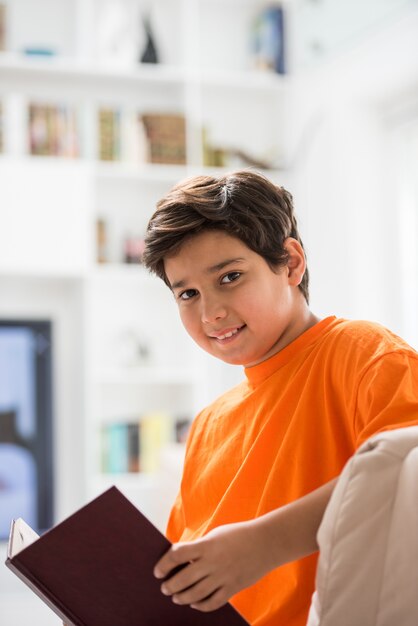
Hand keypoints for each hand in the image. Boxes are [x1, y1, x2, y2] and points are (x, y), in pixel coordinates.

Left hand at [153, 520, 272, 611]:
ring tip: (176, 597)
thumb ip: (199, 548)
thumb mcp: (215, 535)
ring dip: (182, 598)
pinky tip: (195, 603)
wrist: (266, 542)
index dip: (164, 564)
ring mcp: (223, 577)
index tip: (158, 571)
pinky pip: (213, 602)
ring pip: (196, 594)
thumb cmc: (237, 535)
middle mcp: (213, 562)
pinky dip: (201, 605)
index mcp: (207, 545)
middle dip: (170, 586)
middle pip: (184, 579)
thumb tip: (180, 561)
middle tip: (164, 588)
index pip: (177, 555)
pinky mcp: (233, 588)